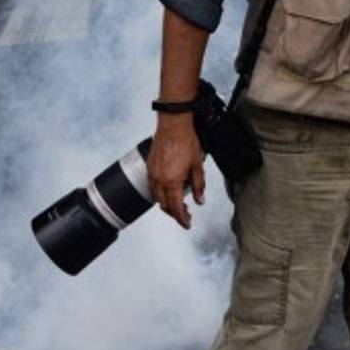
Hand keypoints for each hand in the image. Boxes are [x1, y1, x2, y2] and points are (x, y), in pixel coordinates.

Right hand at [147, 114, 205, 228]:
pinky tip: (169, 190)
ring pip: (157, 197)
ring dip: (167, 203)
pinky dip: (160, 193)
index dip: (182, 219)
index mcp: (172, 181)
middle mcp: (159, 180)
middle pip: (164, 206)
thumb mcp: (197, 165)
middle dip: (175, 213)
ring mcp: (152, 173)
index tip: (187, 224)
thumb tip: (199, 201)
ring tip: (179, 203)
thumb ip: (199, 185)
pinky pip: (153, 187)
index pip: (176, 208)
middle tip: (186, 214)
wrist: (173, 124)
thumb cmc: (186, 141)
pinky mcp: (149, 167)